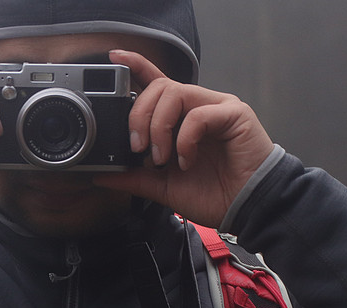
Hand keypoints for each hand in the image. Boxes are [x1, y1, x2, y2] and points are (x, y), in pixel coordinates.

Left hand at [94, 49, 274, 228]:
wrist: (244, 209)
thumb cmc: (213, 194)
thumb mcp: (162, 187)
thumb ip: (134, 177)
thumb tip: (102, 175)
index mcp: (180, 119)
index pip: (157, 82)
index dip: (137, 66)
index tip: (116, 58)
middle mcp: (197, 107)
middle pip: (159, 87)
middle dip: (139, 116)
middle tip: (138, 148)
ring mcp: (216, 107)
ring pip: (175, 93)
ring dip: (159, 127)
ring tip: (162, 158)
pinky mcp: (234, 114)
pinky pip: (198, 114)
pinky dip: (184, 140)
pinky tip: (187, 160)